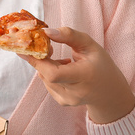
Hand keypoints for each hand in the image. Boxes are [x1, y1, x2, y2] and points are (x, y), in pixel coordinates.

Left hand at [18, 27, 134, 123]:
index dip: (37, 61)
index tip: (25, 48)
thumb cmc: (100, 64)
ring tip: (64, 60)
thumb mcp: (90, 45)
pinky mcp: (62, 102)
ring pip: (45, 78)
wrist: (109, 92)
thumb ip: (69, 35)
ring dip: (46, 65)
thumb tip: (46, 32)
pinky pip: (48, 84)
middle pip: (47, 75)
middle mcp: (75, 92)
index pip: (54, 74)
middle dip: (40, 58)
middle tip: (46, 47)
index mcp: (85, 76)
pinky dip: (50, 73)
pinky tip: (64, 70)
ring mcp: (68, 100)